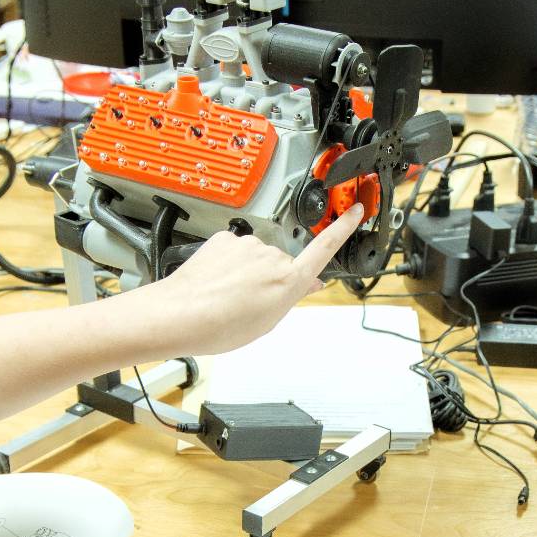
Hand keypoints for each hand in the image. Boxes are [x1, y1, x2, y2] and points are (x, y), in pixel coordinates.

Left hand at [145, 208, 364, 355]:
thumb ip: (291, 297)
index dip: (343, 228)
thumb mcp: (267, 321)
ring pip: (255, 257)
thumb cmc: (221, 326)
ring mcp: (248, 245)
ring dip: (246, 272)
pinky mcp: (225, 238)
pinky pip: (234, 250)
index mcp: (289, 280)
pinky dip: (228, 264)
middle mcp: (272, 256)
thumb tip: (310, 282)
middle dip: (270, 278)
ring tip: (227, 297)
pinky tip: (216, 282)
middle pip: (281, 263)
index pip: (325, 248)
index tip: (356, 211)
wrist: (180, 314)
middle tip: (248, 304)